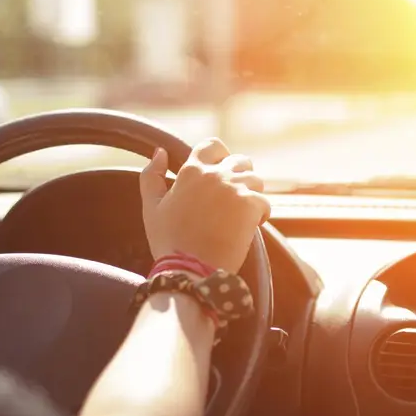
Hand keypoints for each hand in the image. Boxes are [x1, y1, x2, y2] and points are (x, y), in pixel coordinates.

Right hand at [138, 138, 268, 272]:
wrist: (190, 269)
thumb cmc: (169, 241)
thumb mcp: (151, 207)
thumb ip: (151, 176)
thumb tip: (160, 152)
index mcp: (191, 170)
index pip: (213, 145)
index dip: (220, 155)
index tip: (220, 171)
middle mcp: (215, 174)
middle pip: (241, 161)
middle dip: (240, 176)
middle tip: (232, 199)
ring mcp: (235, 188)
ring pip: (256, 181)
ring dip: (251, 195)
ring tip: (239, 215)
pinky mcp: (251, 206)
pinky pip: (264, 202)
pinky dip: (260, 214)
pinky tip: (248, 228)